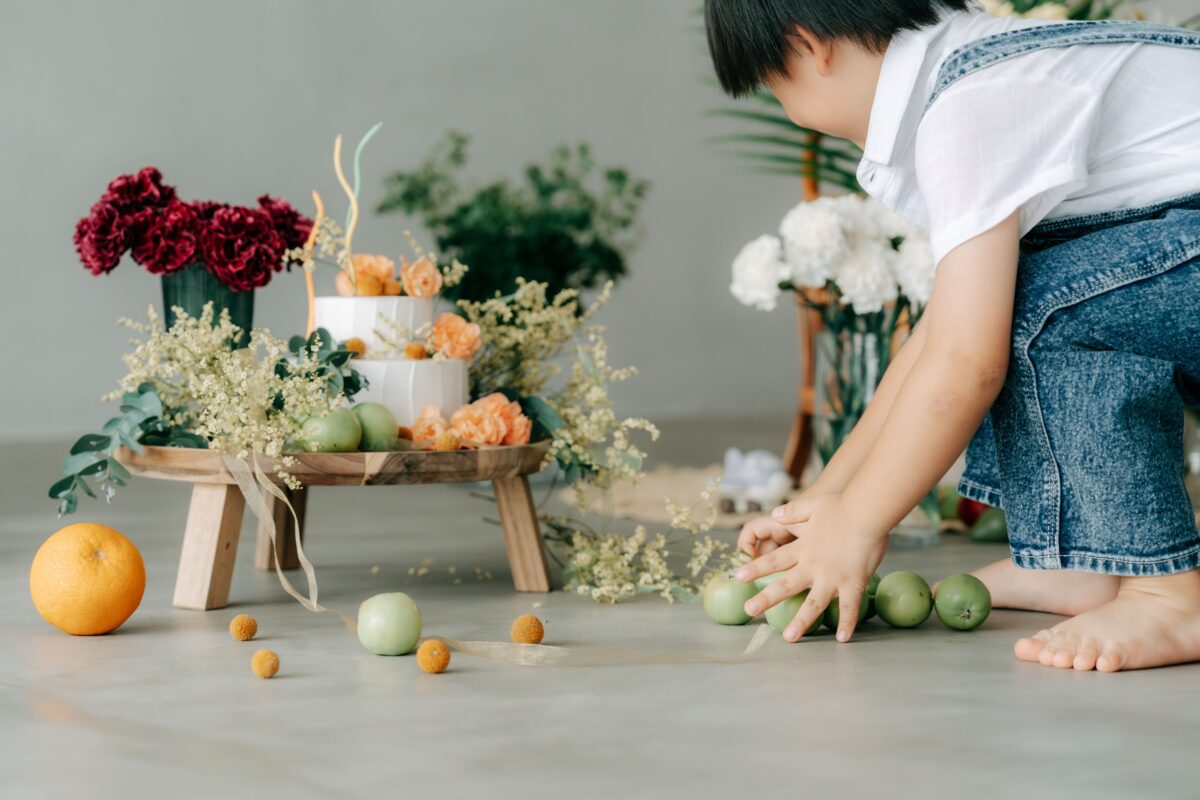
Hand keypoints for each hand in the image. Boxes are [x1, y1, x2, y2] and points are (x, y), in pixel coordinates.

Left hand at [735, 494, 887, 642]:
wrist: (866, 512)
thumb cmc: (841, 505)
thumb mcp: (811, 504)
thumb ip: (792, 511)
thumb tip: (775, 513)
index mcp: (803, 548)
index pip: (774, 561)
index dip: (756, 569)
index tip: (739, 577)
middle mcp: (813, 566)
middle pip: (785, 585)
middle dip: (766, 599)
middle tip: (749, 610)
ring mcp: (832, 577)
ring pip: (813, 604)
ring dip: (801, 622)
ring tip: (789, 637)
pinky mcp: (853, 583)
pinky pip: (849, 607)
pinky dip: (847, 623)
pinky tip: (842, 639)